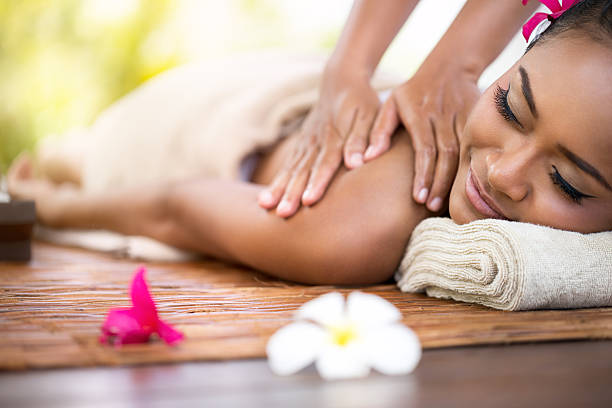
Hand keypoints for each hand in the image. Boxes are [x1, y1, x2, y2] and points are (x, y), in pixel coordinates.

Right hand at [257, 67, 380, 217]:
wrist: (340, 81)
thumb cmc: (362, 102)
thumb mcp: (371, 116)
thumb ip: (364, 139)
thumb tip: (358, 163)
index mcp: (334, 136)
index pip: (326, 163)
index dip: (318, 182)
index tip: (309, 201)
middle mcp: (316, 142)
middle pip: (303, 170)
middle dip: (292, 193)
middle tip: (283, 213)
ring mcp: (305, 143)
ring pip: (290, 169)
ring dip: (279, 189)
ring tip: (266, 206)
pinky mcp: (300, 145)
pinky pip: (286, 166)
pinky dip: (276, 182)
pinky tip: (266, 199)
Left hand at [364, 64, 480, 211]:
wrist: (450, 66)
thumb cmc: (413, 91)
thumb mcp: (391, 104)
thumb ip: (379, 130)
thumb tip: (367, 157)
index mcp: (419, 113)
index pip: (423, 148)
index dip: (423, 174)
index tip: (419, 197)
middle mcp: (442, 116)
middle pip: (445, 154)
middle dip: (439, 182)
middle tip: (431, 206)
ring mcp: (462, 117)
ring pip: (463, 153)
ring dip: (454, 180)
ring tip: (445, 205)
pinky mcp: (476, 120)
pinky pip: (475, 147)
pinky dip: (471, 169)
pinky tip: (464, 189)